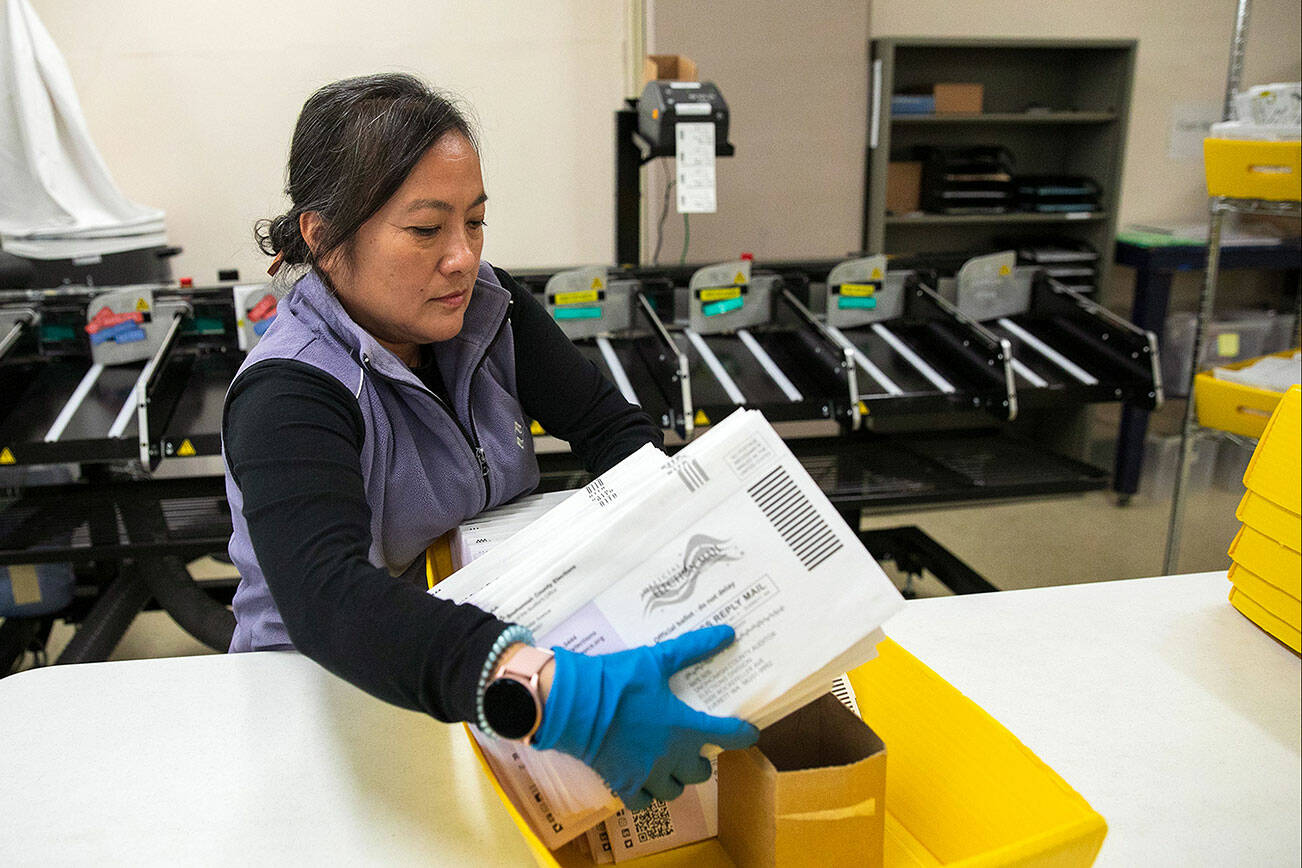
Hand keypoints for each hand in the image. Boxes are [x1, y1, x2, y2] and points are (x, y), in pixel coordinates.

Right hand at [531, 624, 757, 810]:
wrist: (574, 703)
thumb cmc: (618, 681)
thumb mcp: (657, 659)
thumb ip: (693, 649)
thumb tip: (728, 632)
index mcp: (684, 727)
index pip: (727, 736)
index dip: (743, 735)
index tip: (748, 733)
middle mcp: (670, 756)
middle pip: (700, 772)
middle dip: (700, 760)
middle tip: (693, 747)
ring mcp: (647, 774)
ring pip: (675, 790)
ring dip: (676, 779)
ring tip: (669, 765)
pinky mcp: (623, 784)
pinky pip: (644, 803)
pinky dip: (647, 795)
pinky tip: (643, 780)